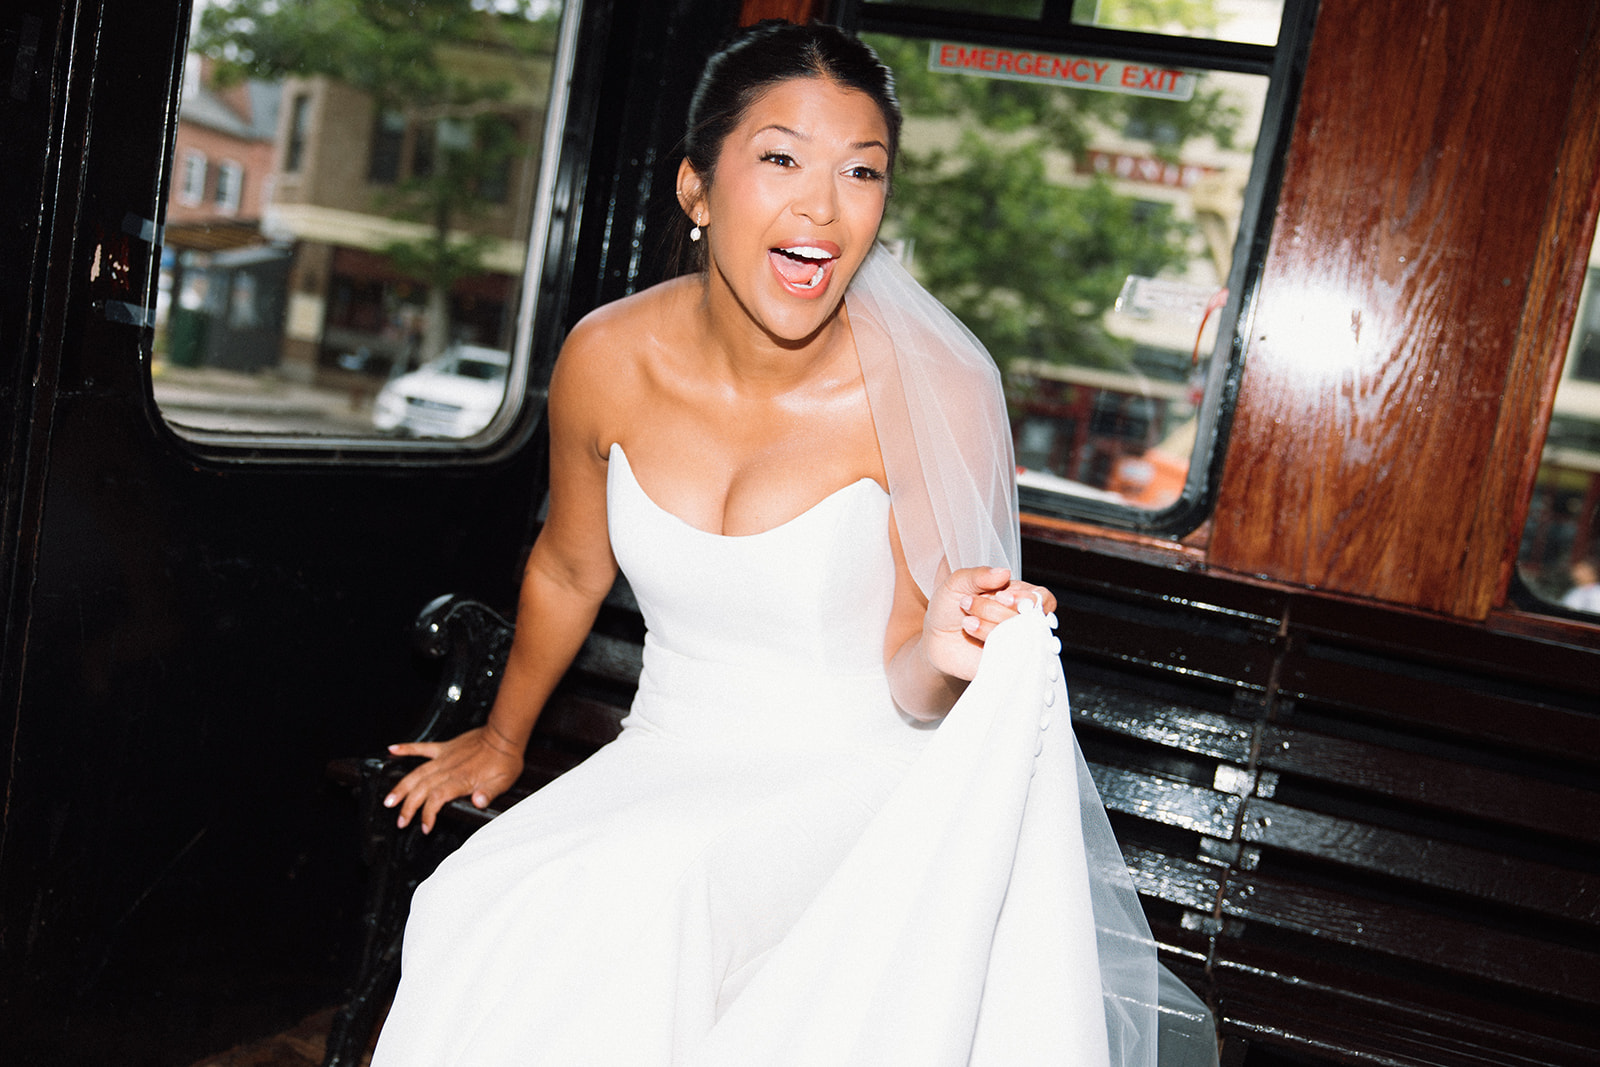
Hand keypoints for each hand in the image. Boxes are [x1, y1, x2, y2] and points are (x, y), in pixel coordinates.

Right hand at [383, 726, 523, 833]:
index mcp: (462, 779)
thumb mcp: (504, 781)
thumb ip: (489, 793)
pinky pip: (421, 748)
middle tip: (400, 821)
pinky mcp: (444, 747)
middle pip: (421, 789)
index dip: (428, 814)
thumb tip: (478, 802)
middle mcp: (448, 768)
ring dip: (401, 787)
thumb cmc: (505, 758)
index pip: (437, 799)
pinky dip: (406, 748)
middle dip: (408, 807)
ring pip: (416, 773)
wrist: (505, 734)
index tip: (425, 827)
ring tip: (389, 800)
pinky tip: (392, 750)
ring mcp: (444, 757)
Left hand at [921, 566, 1056, 681]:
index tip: (1001, 597)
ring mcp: (1017, 644)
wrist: (935, 638)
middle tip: (968, 605)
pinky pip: (1010, 657)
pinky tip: (972, 634)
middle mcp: (1023, 621)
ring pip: (1019, 638)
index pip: (1042, 598)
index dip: (1026, 599)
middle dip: (996, 610)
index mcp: (1019, 597)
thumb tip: (1004, 573)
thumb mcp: (958, 583)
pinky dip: (990, 645)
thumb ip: (979, 575)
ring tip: (966, 622)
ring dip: (988, 626)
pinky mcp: (1006, 663)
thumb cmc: (950, 607)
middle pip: (1030, 618)